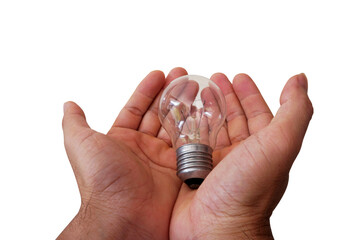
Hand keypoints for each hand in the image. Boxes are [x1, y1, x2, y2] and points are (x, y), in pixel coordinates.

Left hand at [58, 68, 188, 239]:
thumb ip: (75, 123)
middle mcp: (142, 148)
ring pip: (176, 126)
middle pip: (159, 114)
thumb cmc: (101, 180)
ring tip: (195, 86)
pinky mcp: (179, 169)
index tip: (158, 74)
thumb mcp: (80, 144)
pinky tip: (204, 112)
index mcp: (122, 140)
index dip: (146, 90)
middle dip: (171, 93)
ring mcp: (161, 158)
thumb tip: (69, 104)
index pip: (136, 108)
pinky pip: (189, 145)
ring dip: (185, 106)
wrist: (124, 214)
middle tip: (182, 75)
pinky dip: (197, 129)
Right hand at [169, 73, 312, 238]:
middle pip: (233, 119)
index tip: (239, 77)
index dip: (249, 93)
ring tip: (195, 92)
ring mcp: (217, 164)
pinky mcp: (194, 171)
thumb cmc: (248, 191)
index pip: (258, 113)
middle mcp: (241, 156)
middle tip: (213, 79)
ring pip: (211, 129)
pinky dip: (186, 128)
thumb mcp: (279, 144)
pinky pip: (191, 143)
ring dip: (204, 109)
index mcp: (263, 149)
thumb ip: (294, 111)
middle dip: (224, 97)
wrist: (217, 230)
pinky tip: (180, 117)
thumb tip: (300, 80)